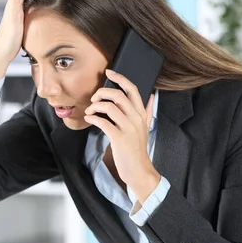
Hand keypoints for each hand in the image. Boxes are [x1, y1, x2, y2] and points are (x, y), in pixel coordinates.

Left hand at [84, 69, 160, 202]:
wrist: (139, 170)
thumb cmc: (137, 148)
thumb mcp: (145, 127)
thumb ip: (146, 111)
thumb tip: (152, 95)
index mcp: (141, 114)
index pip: (132, 89)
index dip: (120, 78)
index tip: (109, 72)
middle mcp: (136, 118)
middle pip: (118, 95)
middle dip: (102, 93)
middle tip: (94, 98)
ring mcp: (129, 128)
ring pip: (109, 107)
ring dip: (95, 106)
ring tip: (90, 111)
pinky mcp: (120, 139)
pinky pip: (103, 122)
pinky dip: (93, 118)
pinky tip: (89, 119)